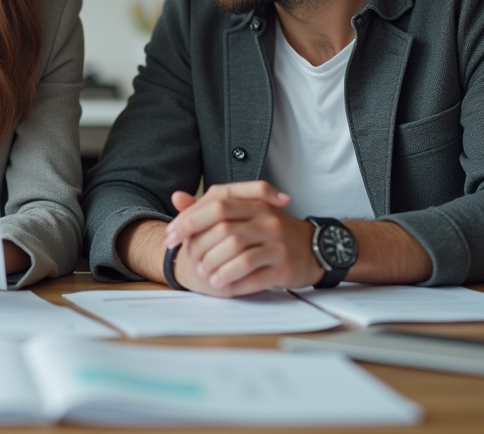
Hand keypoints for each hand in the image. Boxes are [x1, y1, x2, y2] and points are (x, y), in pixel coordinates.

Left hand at [164, 181, 320, 295]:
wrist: (312, 248)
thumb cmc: (271, 231)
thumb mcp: (244, 213)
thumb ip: (209, 207)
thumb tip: (177, 198)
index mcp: (254, 201)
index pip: (217, 204)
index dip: (190, 220)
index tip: (171, 235)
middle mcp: (267, 218)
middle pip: (225, 229)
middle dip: (200, 246)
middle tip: (188, 259)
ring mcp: (278, 241)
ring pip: (239, 253)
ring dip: (216, 266)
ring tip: (206, 275)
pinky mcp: (284, 265)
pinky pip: (254, 275)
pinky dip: (234, 282)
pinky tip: (223, 286)